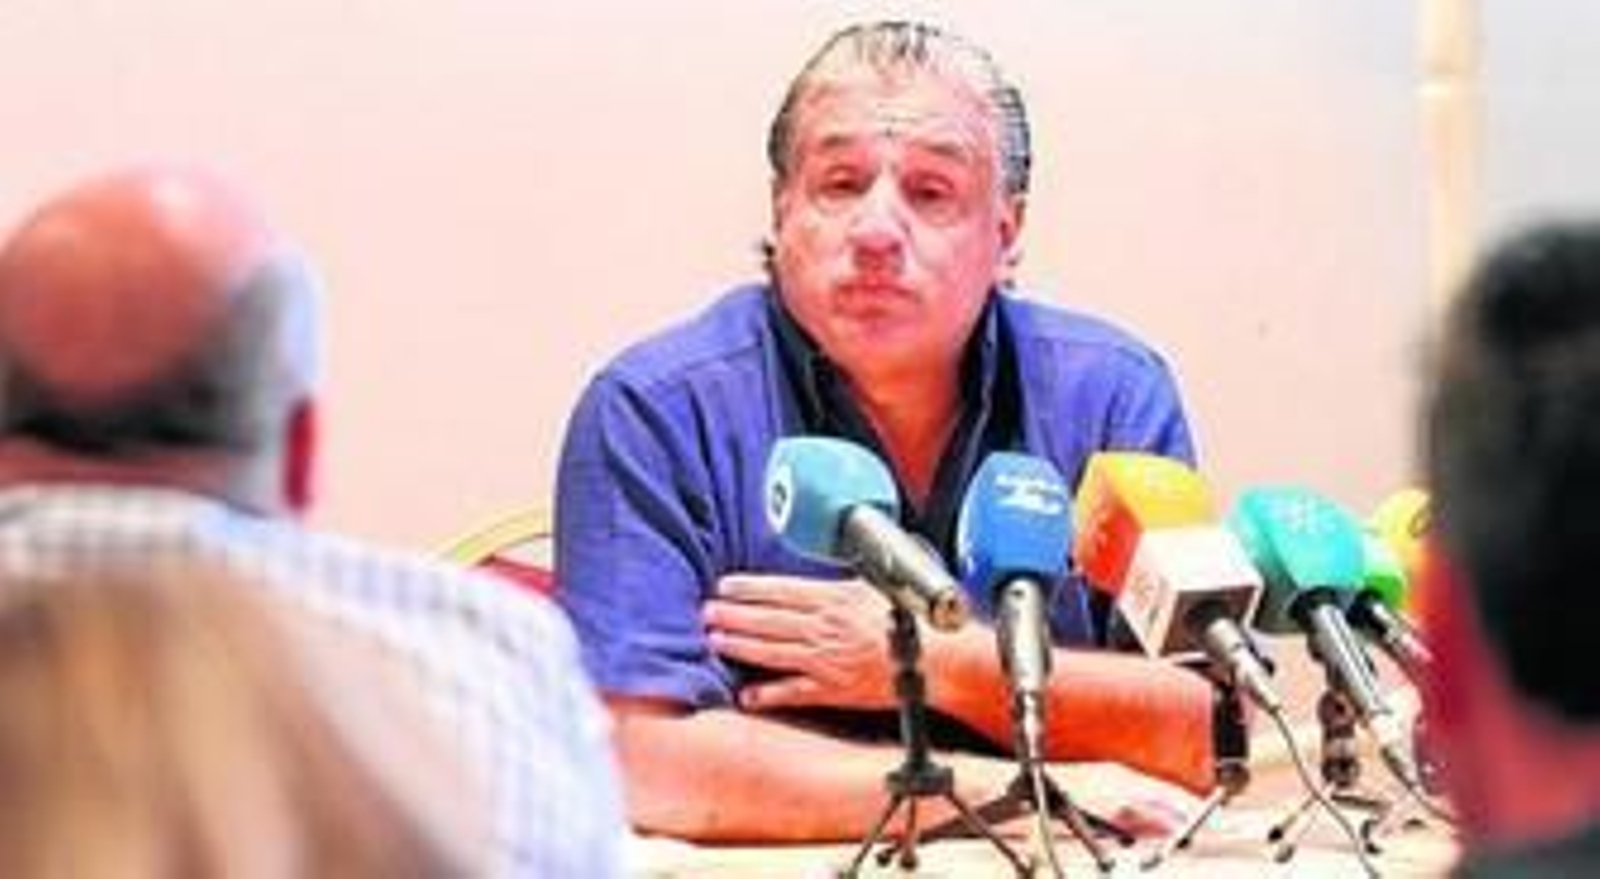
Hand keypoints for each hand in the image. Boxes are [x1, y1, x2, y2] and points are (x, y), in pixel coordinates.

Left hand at [703, 574, 896, 711]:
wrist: (938, 661)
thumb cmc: (909, 624)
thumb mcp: (872, 590)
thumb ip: (838, 585)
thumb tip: (812, 579)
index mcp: (836, 599)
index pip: (783, 590)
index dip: (750, 588)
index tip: (725, 585)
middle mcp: (827, 628)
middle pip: (770, 620)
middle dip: (735, 615)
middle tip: (707, 611)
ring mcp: (828, 661)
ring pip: (774, 652)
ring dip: (742, 646)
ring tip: (716, 639)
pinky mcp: (834, 691)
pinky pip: (794, 692)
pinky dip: (769, 694)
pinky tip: (747, 694)